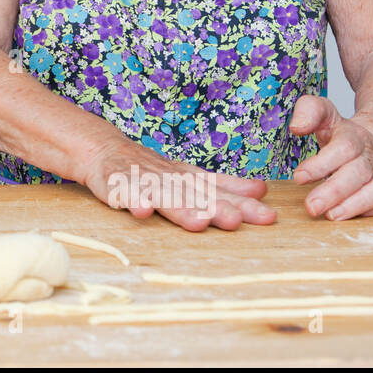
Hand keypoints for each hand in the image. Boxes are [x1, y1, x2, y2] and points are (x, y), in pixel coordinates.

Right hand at [79, 133, 276, 230]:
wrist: (104, 150)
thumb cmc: (154, 171)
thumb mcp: (190, 176)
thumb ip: (223, 185)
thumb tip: (262, 189)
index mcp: (189, 179)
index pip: (219, 191)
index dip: (242, 203)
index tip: (268, 217)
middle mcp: (170, 179)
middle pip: (195, 195)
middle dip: (215, 208)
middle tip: (235, 221)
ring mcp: (144, 181)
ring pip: (164, 196)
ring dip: (180, 209)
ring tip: (198, 223)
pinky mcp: (117, 184)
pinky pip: (125, 193)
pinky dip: (133, 201)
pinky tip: (142, 212)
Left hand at [290, 95, 372, 219]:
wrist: (370, 143)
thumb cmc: (338, 133)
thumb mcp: (322, 113)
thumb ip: (308, 111)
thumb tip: (297, 127)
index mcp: (352, 135)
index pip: (343, 148)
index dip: (322, 164)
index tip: (299, 178)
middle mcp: (370, 155)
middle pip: (358, 172)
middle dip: (334, 191)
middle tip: (311, 207)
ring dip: (356, 205)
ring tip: (331, 216)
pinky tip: (350, 217)